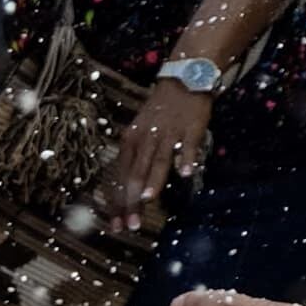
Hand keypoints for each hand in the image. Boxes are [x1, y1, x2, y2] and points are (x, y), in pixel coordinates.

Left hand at [109, 78, 215, 226]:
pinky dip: (185, 159)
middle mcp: (145, 138)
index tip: (116, 226)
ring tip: (147, 199)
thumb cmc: (161, 111)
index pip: (120, 176)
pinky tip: (184, 173)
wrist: (184, 78)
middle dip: (131, 201)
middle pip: (135, 173)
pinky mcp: (190, 128)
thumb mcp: (140, 131)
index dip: (117, 203)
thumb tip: (127, 191)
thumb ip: (135, 159)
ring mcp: (168, 133)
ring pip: (157, 159)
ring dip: (152, 180)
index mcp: (130, 140)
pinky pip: (186, 146)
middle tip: (131, 225)